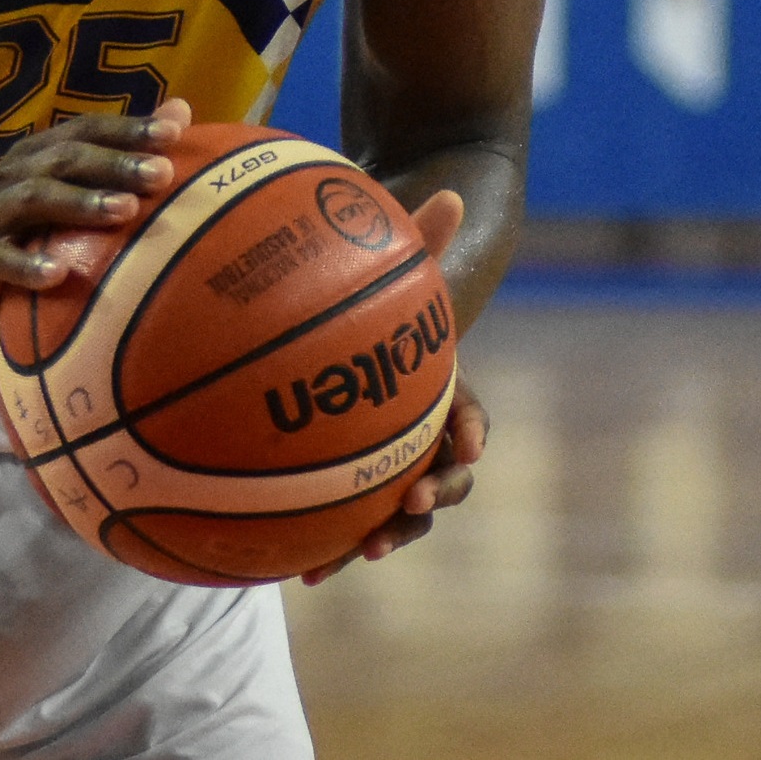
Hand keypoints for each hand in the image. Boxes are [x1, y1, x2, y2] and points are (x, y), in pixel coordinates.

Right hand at [0, 100, 190, 351]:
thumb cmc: (18, 243)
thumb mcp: (62, 204)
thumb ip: (114, 163)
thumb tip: (181, 113)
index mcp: (33, 158)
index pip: (83, 131)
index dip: (126, 127)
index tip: (174, 132)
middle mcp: (8, 178)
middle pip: (62, 160)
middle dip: (114, 163)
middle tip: (162, 174)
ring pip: (33, 200)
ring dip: (80, 203)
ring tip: (125, 210)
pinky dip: (29, 266)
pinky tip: (59, 274)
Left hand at [300, 189, 485, 585]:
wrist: (337, 317)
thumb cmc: (371, 284)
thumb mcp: (392, 262)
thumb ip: (418, 236)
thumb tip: (444, 192)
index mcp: (438, 389)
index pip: (469, 416)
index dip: (469, 431)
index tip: (464, 441)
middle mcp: (417, 431)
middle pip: (440, 476)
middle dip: (431, 499)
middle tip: (409, 506)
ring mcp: (381, 459)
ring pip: (393, 509)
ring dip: (380, 536)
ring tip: (353, 554)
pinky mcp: (342, 480)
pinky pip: (339, 517)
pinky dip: (323, 543)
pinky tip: (291, 568)